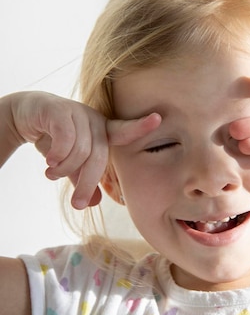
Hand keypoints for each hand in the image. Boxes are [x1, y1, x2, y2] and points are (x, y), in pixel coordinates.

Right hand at [8, 91, 160, 207]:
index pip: (124, 130)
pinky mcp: (57, 110)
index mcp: (102, 131)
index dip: (140, 126)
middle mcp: (93, 120)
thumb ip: (82, 179)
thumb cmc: (53, 138)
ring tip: (51, 173)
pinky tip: (49, 162)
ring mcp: (76, 112)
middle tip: (76, 204)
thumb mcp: (70, 163)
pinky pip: (65, 138)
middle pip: (98, 157)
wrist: (24, 115)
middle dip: (88, 184)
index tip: (158, 119)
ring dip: (65, 169)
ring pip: (80, 151)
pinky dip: (57, 156)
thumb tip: (94, 203)